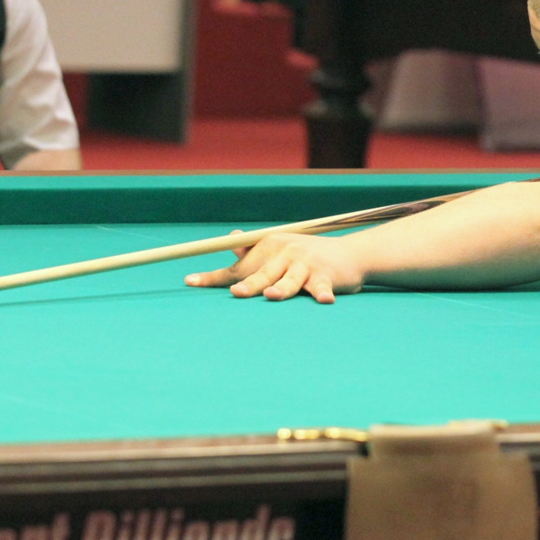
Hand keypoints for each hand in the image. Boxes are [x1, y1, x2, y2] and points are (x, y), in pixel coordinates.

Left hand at [184, 230, 364, 302]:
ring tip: (272, 295)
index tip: (189, 282)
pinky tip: (324, 301)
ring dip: (282, 288)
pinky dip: (322, 294)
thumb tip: (229, 238)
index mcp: (269, 247)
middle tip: (237, 293)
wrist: (349, 255)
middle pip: (263, 273)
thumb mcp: (279, 252)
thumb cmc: (306, 257)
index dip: (214, 276)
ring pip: (290, 280)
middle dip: (250, 283)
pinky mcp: (326, 275)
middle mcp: (286, 252)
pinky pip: (321, 287)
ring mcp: (306, 263)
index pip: (238, 265)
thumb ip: (253, 253)